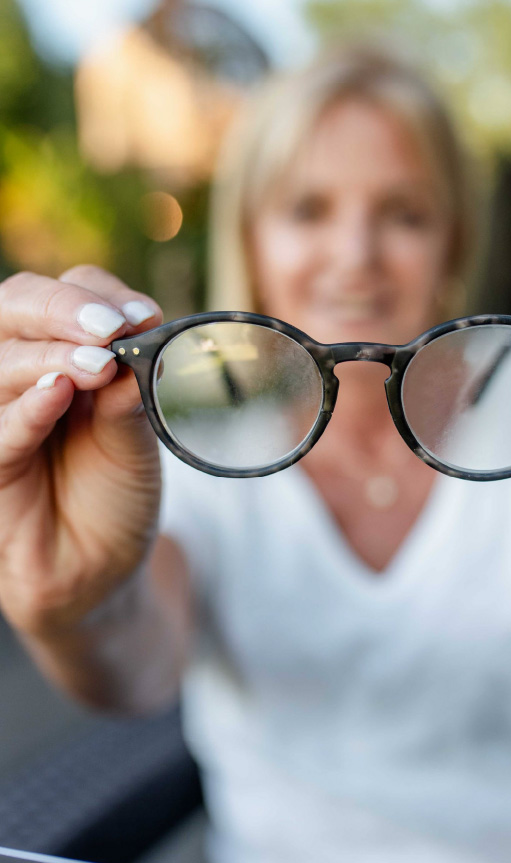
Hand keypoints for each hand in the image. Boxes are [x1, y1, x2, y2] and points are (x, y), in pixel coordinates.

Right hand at [0, 265, 163, 636]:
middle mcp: (25, 372)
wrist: (100, 568)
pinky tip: (56, 393)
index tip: (144, 316)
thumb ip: (129, 398)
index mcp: (64, 352)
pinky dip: (28, 406)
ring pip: (3, 361)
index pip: (65, 294)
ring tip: (96, 364)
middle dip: (62, 308)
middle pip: (17, 307)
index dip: (98, 295)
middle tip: (109, 327)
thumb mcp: (136, 441)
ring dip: (50, 354)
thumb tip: (136, 346)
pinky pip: (1, 427)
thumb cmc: (115, 495)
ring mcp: (2, 412)